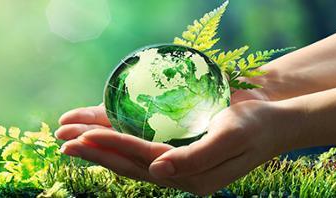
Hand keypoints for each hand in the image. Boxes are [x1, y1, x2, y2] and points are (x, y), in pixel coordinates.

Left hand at [56, 90, 298, 194]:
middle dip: (92, 150)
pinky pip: (137, 149)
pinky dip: (115, 141)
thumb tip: (157, 173)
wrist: (274, 123)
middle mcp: (176, 173)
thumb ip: (194, 158)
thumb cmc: (255, 126)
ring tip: (67, 136)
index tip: (83, 135)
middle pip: (126, 163)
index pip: (141, 159)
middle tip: (61, 140)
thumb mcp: (229, 138)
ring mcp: (173, 165)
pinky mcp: (172, 153)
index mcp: (190, 176)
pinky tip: (95, 135)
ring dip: (97, 147)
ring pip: (126, 158)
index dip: (111, 146)